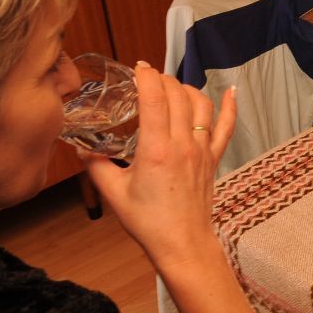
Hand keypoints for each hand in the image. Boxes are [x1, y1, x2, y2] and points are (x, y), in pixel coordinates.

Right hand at [85, 65, 236, 271]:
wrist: (182, 244)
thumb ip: (96, 166)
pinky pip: (226, 127)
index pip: (154, 99)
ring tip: (173, 86)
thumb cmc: (149, 222)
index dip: (146, 77)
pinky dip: (230, 107)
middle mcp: (183, 144)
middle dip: (163, 79)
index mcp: (157, 150)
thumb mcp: (114, 193)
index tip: (137, 68)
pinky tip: (231, 91)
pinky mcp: (213, 159)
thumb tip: (81, 148)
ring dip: (187, 89)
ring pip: (202, 105)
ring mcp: (202, 150)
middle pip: (178, 95)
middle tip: (148, 78)